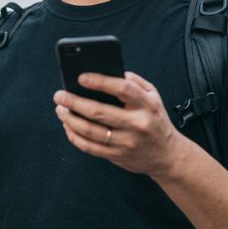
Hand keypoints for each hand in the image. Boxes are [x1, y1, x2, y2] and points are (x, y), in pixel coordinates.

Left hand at [53, 71, 184, 177]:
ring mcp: (126, 142)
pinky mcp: (117, 156)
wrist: (167, 155)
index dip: (100, 81)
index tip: (81, 77)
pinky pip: (89, 147)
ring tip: (60, 109)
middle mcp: (137, 124)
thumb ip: (133, 81)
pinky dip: (74, 136)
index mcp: (147, 105)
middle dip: (74, 102)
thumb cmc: (155, 120)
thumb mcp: (153, 96)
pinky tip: (68, 126)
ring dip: (70, 119)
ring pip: (90, 131)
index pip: (122, 89)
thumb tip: (108, 72)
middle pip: (99, 112)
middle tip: (60, 95)